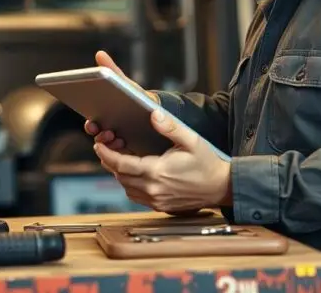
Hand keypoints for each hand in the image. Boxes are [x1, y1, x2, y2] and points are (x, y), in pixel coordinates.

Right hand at [83, 50, 158, 153]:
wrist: (162, 114)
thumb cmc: (140, 98)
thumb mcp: (126, 84)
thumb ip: (112, 70)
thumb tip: (99, 53)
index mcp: (106, 116)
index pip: (93, 122)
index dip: (91, 124)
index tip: (92, 123)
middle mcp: (110, 130)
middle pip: (100, 136)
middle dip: (99, 135)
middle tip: (104, 132)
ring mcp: (120, 142)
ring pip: (110, 147)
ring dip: (110, 144)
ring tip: (117, 138)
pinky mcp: (131, 151)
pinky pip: (123, 155)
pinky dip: (122, 151)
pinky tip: (128, 145)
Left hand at [93, 108, 231, 213]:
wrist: (221, 187)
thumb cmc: (208, 163)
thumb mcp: (191, 140)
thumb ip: (170, 127)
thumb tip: (153, 114)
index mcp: (158, 172)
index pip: (121, 165)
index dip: (106, 154)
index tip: (99, 145)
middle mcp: (154, 189)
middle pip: (120, 176)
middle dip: (110, 162)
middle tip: (107, 148)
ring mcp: (156, 200)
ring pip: (126, 187)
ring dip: (120, 174)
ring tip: (121, 158)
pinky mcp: (160, 206)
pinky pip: (136, 196)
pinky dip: (130, 184)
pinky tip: (135, 173)